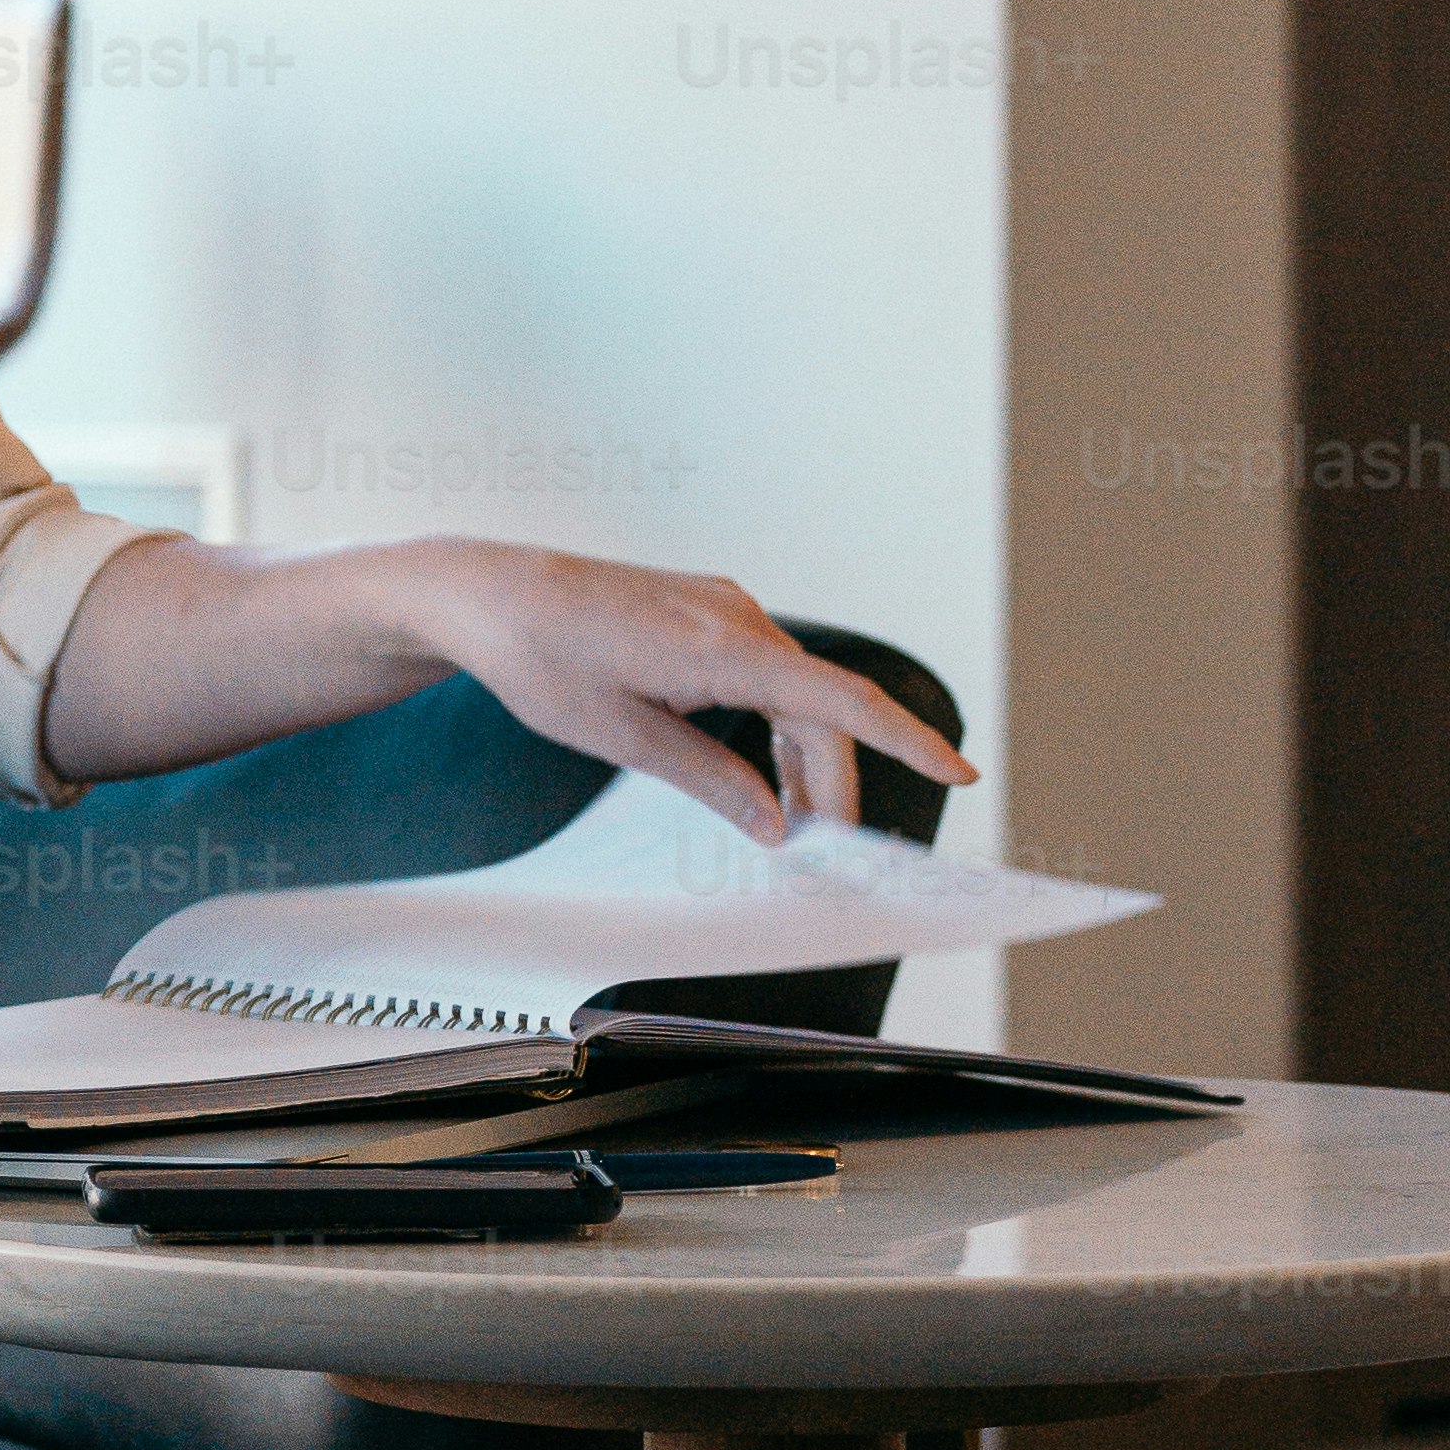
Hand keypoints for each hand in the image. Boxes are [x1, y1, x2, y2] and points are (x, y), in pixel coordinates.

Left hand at [413, 547, 976, 847]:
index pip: (840, 700)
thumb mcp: (623, 738)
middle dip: (832, 785)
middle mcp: (736, 617)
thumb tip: (774, 825)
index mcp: (721, 649)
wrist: (489, 594)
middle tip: (826, 856)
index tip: (961, 770)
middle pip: (821, 711)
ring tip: (790, 826)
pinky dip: (776, 725)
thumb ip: (708, 780)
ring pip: (796, 694)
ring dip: (802, 760)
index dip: (907, 741)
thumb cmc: (543, 660)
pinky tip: (760, 774)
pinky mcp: (707, 610)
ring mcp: (724, 607)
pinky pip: (767, 673)